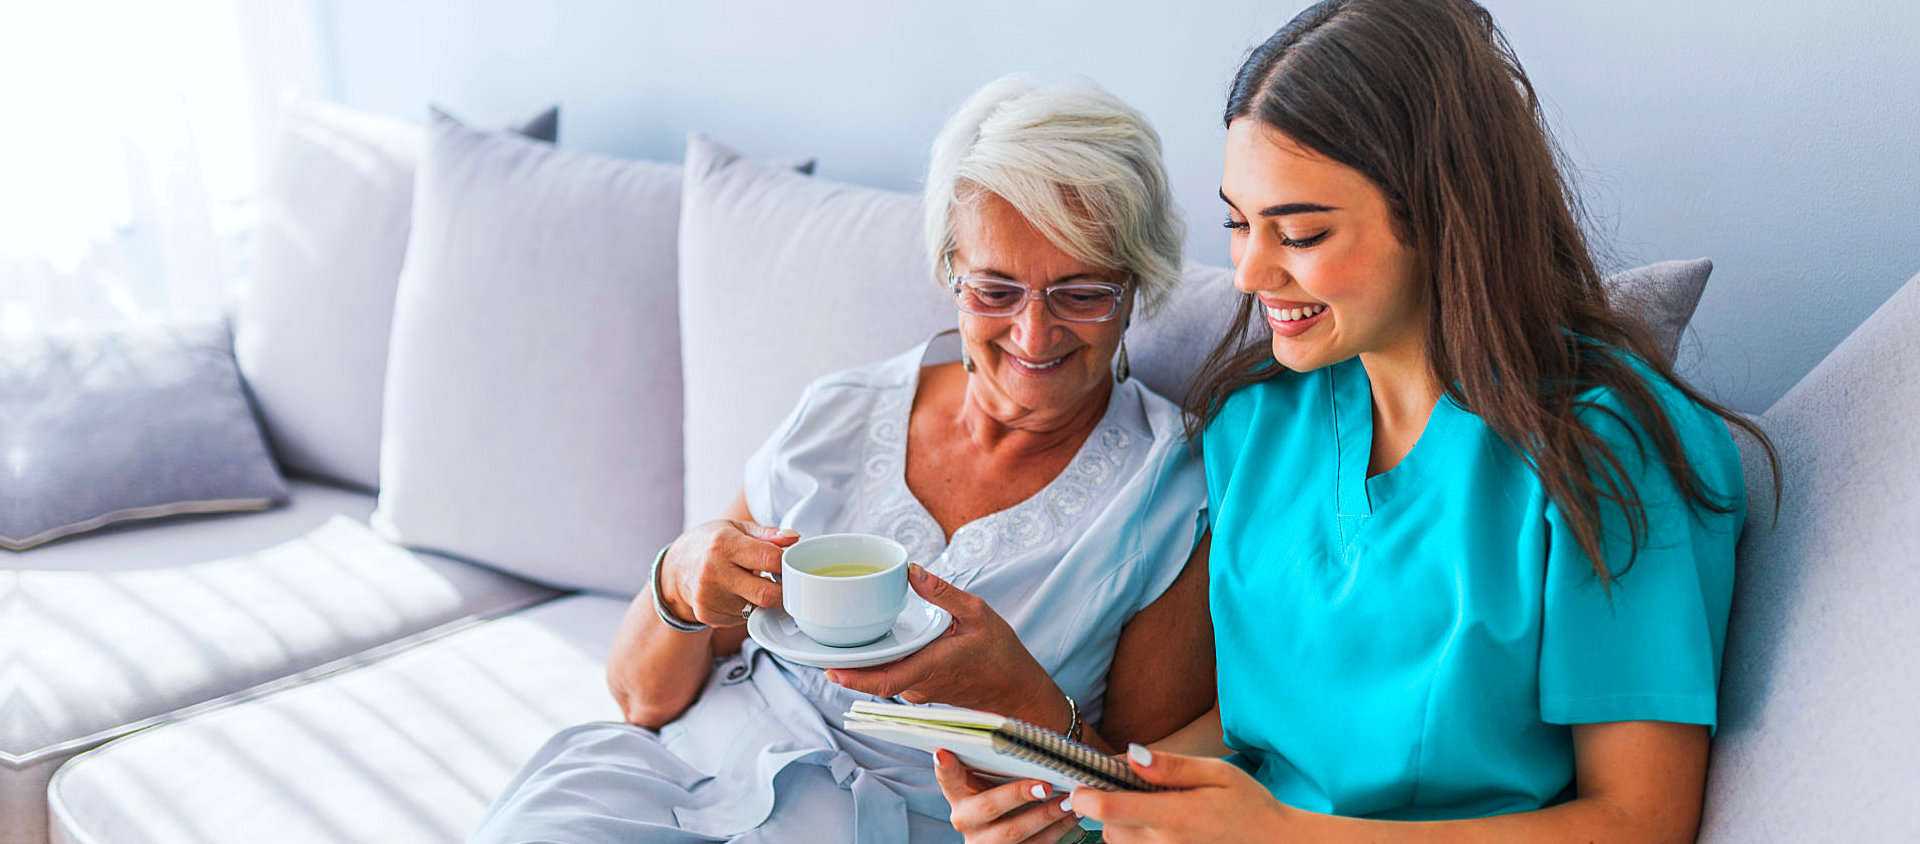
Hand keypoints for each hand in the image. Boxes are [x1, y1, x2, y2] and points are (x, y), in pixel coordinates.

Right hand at [657, 519, 799, 627]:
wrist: (676, 568)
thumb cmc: (711, 544)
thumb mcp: (737, 528)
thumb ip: (768, 534)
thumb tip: (794, 537)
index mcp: (723, 545)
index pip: (771, 559)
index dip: (787, 563)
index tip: (789, 563)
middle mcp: (713, 572)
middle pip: (766, 594)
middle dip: (783, 591)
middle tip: (783, 582)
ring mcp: (708, 598)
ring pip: (756, 608)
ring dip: (763, 600)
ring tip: (753, 583)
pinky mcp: (708, 615)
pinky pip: (742, 618)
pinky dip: (747, 608)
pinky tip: (737, 594)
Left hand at [826, 565, 1066, 726]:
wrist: (1015, 691)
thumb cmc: (1001, 655)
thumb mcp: (978, 613)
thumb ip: (943, 593)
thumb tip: (911, 571)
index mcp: (933, 666)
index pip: (886, 680)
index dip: (855, 678)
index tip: (829, 670)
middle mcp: (920, 684)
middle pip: (873, 678)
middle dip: (845, 665)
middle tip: (816, 643)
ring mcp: (918, 691)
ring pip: (880, 678)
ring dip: (859, 663)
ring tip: (835, 638)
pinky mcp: (919, 689)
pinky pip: (891, 677)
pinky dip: (876, 663)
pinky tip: (866, 643)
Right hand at [934, 750, 1082, 843]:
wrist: (1002, 832)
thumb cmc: (1001, 791)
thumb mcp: (992, 776)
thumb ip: (996, 757)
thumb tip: (1017, 733)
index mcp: (958, 794)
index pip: (947, 777)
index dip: (945, 767)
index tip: (943, 753)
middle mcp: (965, 820)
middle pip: (989, 807)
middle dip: (1019, 794)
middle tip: (1045, 785)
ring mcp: (983, 842)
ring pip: (1014, 833)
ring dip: (1046, 816)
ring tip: (1070, 800)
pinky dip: (1057, 831)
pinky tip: (1072, 816)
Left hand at [1070, 745, 1292, 843]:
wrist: (1272, 840)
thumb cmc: (1247, 802)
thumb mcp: (1215, 772)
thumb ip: (1170, 766)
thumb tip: (1131, 755)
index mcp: (1174, 815)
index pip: (1110, 810)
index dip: (1085, 796)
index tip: (1080, 782)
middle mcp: (1164, 842)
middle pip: (1107, 828)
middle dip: (1105, 805)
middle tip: (1125, 784)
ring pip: (1118, 842)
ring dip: (1119, 822)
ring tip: (1145, 802)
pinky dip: (1133, 836)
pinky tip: (1153, 820)